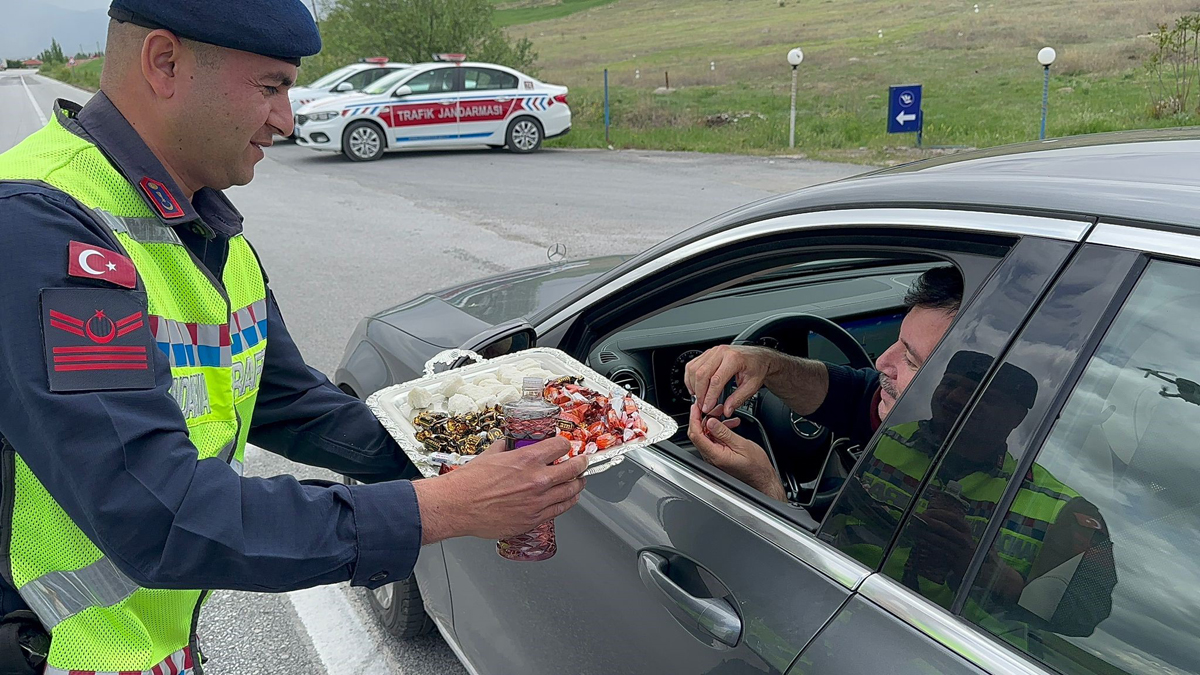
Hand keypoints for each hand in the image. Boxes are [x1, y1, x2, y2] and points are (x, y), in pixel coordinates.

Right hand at [413, 436, 588, 543]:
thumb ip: (508, 448)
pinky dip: (567, 502)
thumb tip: (513, 445)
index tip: (564, 447)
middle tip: (582, 462)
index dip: (564, 445)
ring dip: (577, 484)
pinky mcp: (534, 519)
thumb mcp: (491, 454)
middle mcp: (538, 480)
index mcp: (528, 459)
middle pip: (574, 469)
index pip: (561, 446)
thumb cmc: (469, 482)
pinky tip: (568, 499)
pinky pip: (560, 510)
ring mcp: (538, 502)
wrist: (457, 506)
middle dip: (580, 464)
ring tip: (579, 481)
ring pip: (571, 491)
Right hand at [684, 345, 776, 417]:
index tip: (707, 407)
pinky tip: (695, 387)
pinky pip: (692, 365)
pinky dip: (690, 378)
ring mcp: (713, 351)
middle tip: (702, 405)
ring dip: (693, 385)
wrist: (758, 357)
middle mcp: (721, 352)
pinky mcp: (708, 353)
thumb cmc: (757, 368)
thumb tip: (726, 410)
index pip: (716, 380)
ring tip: (698, 398)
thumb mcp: (752, 386)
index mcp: (734, 359)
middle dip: (699, 393)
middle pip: (701, 374)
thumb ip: (738, 399)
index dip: (709, 396)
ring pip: (694, 369)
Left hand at [687, 404, 785, 501]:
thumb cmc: (756, 467)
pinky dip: (720, 429)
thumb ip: (724, 433)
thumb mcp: (742, 445)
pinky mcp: (719, 455)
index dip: (694, 418)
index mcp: (715, 455)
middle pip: (699, 433)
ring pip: (706, 434)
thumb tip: (710, 422)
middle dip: (704, 417)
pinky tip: (730, 424)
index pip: (696, 435)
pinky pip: (714, 439)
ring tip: (725, 414)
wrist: (762, 478)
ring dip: (714, 422)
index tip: (696, 407)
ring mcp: (714, 457)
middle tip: (715, 408)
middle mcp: (711, 457)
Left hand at [911, 507, 973, 578]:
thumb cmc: (961, 547)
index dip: (939, 513)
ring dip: (926, 534)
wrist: (975, 568)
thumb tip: (926, 517)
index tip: (926, 511)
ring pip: (941, 541)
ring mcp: (960, 551)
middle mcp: (964, 539)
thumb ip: (946, 527)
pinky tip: (920, 542)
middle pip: (946, 528)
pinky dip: (929, 546)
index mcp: (965, 529)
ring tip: (914, 529)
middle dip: (929, 522)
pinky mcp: (955, 561)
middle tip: (916, 518)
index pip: (953, 518)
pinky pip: (940, 552)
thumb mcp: (958, 535)